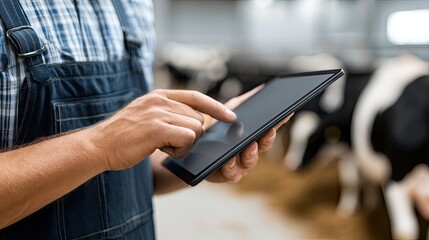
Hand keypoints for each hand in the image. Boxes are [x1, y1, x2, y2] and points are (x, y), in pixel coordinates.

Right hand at [90, 89, 235, 170]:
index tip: (231, 116)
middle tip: (168, 143)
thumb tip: (196, 124)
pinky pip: (187, 139)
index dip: (216, 107)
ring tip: (162, 146)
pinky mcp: (157, 128)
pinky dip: (179, 150)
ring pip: (195, 129)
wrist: (99, 145)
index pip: (196, 97)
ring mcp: (159, 113)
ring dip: (184, 144)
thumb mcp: (146, 116)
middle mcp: (161, 100)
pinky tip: (161, 150)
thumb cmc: (124, 137)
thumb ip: (168, 114)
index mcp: (159, 95)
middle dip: (190, 135)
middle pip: (199, 118)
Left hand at [205, 86, 292, 182]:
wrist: (194, 144)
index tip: (284, 114)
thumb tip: (262, 89)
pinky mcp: (224, 175)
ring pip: (250, 161)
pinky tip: (227, 159)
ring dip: (251, 153)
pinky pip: (231, 173)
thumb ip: (245, 101)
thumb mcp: (229, 111)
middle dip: (267, 139)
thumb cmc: (216, 128)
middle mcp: (250, 152)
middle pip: (263, 147)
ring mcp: (239, 165)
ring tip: (249, 145)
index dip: (278, 123)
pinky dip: (230, 166)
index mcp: (253, 137)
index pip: (269, 129)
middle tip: (268, 130)